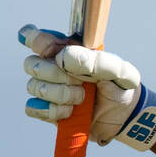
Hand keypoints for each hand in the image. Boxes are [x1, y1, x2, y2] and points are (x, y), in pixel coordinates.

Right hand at [19, 25, 141, 144]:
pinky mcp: (48, 111)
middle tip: (81, 82)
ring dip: (60, 94)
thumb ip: (97, 61)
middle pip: (31, 64)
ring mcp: (49, 90)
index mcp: (68, 50)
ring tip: (81, 98)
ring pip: (33, 87)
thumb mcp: (119, 72)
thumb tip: (64, 58)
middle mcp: (54, 67)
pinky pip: (33, 108)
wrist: (124, 117)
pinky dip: (52, 111)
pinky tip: (69, 111)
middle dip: (55, 74)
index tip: (47, 49)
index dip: (34, 39)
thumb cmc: (120, 87)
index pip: (39, 39)